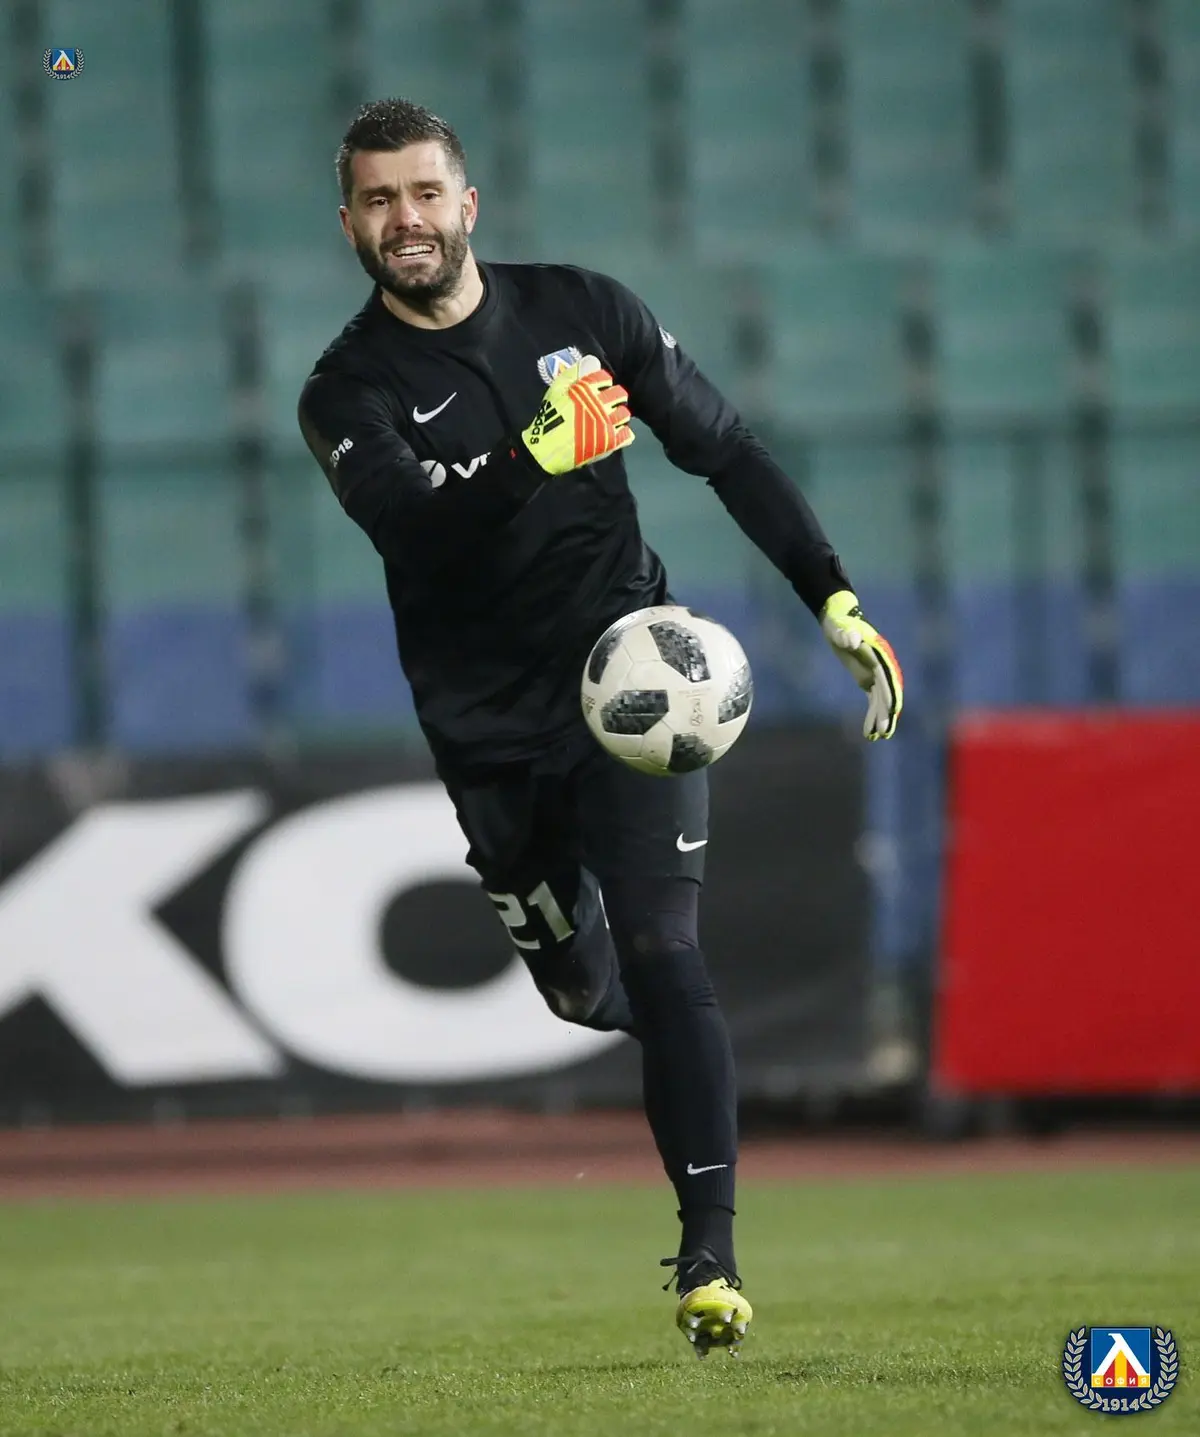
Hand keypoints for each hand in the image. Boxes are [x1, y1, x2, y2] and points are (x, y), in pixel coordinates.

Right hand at [520, 354, 633, 474]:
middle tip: (608, 402)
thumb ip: (575, 373)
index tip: (596, 388)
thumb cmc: (549, 417)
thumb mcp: (556, 390)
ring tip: (611, 418)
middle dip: (615, 396)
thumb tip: (593, 360)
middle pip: (619, 394)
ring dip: (619, 414)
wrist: (546, 450)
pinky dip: (624, 432)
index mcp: (586, 390)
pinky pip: (627, 435)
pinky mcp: (609, 442)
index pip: (604, 378)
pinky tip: (614, 432)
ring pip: (625, 414)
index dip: (600, 382)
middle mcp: (599, 405)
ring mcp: (606, 424)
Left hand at [820, 590, 903, 739]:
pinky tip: (869, 732)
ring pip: (882, 700)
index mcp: (879, 654)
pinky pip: (873, 700)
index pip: (888, 677)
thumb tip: (851, 639)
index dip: (891, 693)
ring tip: (877, 737)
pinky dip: (872, 715)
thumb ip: (845, 633)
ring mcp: (876, 673)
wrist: (838, 619)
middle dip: (887, 712)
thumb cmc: (839, 622)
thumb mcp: (839, 627)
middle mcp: (882, 665)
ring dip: (881, 718)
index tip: (893, 710)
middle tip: (884, 733)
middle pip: (888, 692)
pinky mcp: (868, 679)